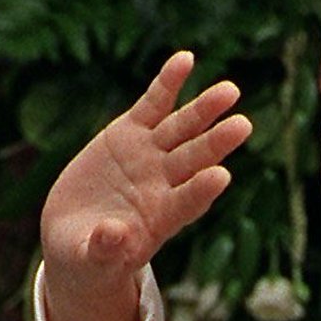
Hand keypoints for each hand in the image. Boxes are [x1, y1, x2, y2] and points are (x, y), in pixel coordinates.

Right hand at [40, 52, 251, 320]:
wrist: (77, 235)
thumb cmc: (89, 259)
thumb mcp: (90, 260)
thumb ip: (104, 250)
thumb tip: (115, 235)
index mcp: (159, 220)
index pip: (187, 204)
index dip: (201, 191)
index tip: (221, 177)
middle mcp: (162, 185)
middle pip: (194, 161)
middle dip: (216, 143)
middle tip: (243, 126)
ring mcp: (149, 156)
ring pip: (182, 129)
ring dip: (204, 110)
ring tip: (230, 91)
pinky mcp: (130, 134)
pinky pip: (153, 104)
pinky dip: (168, 83)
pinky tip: (186, 59)